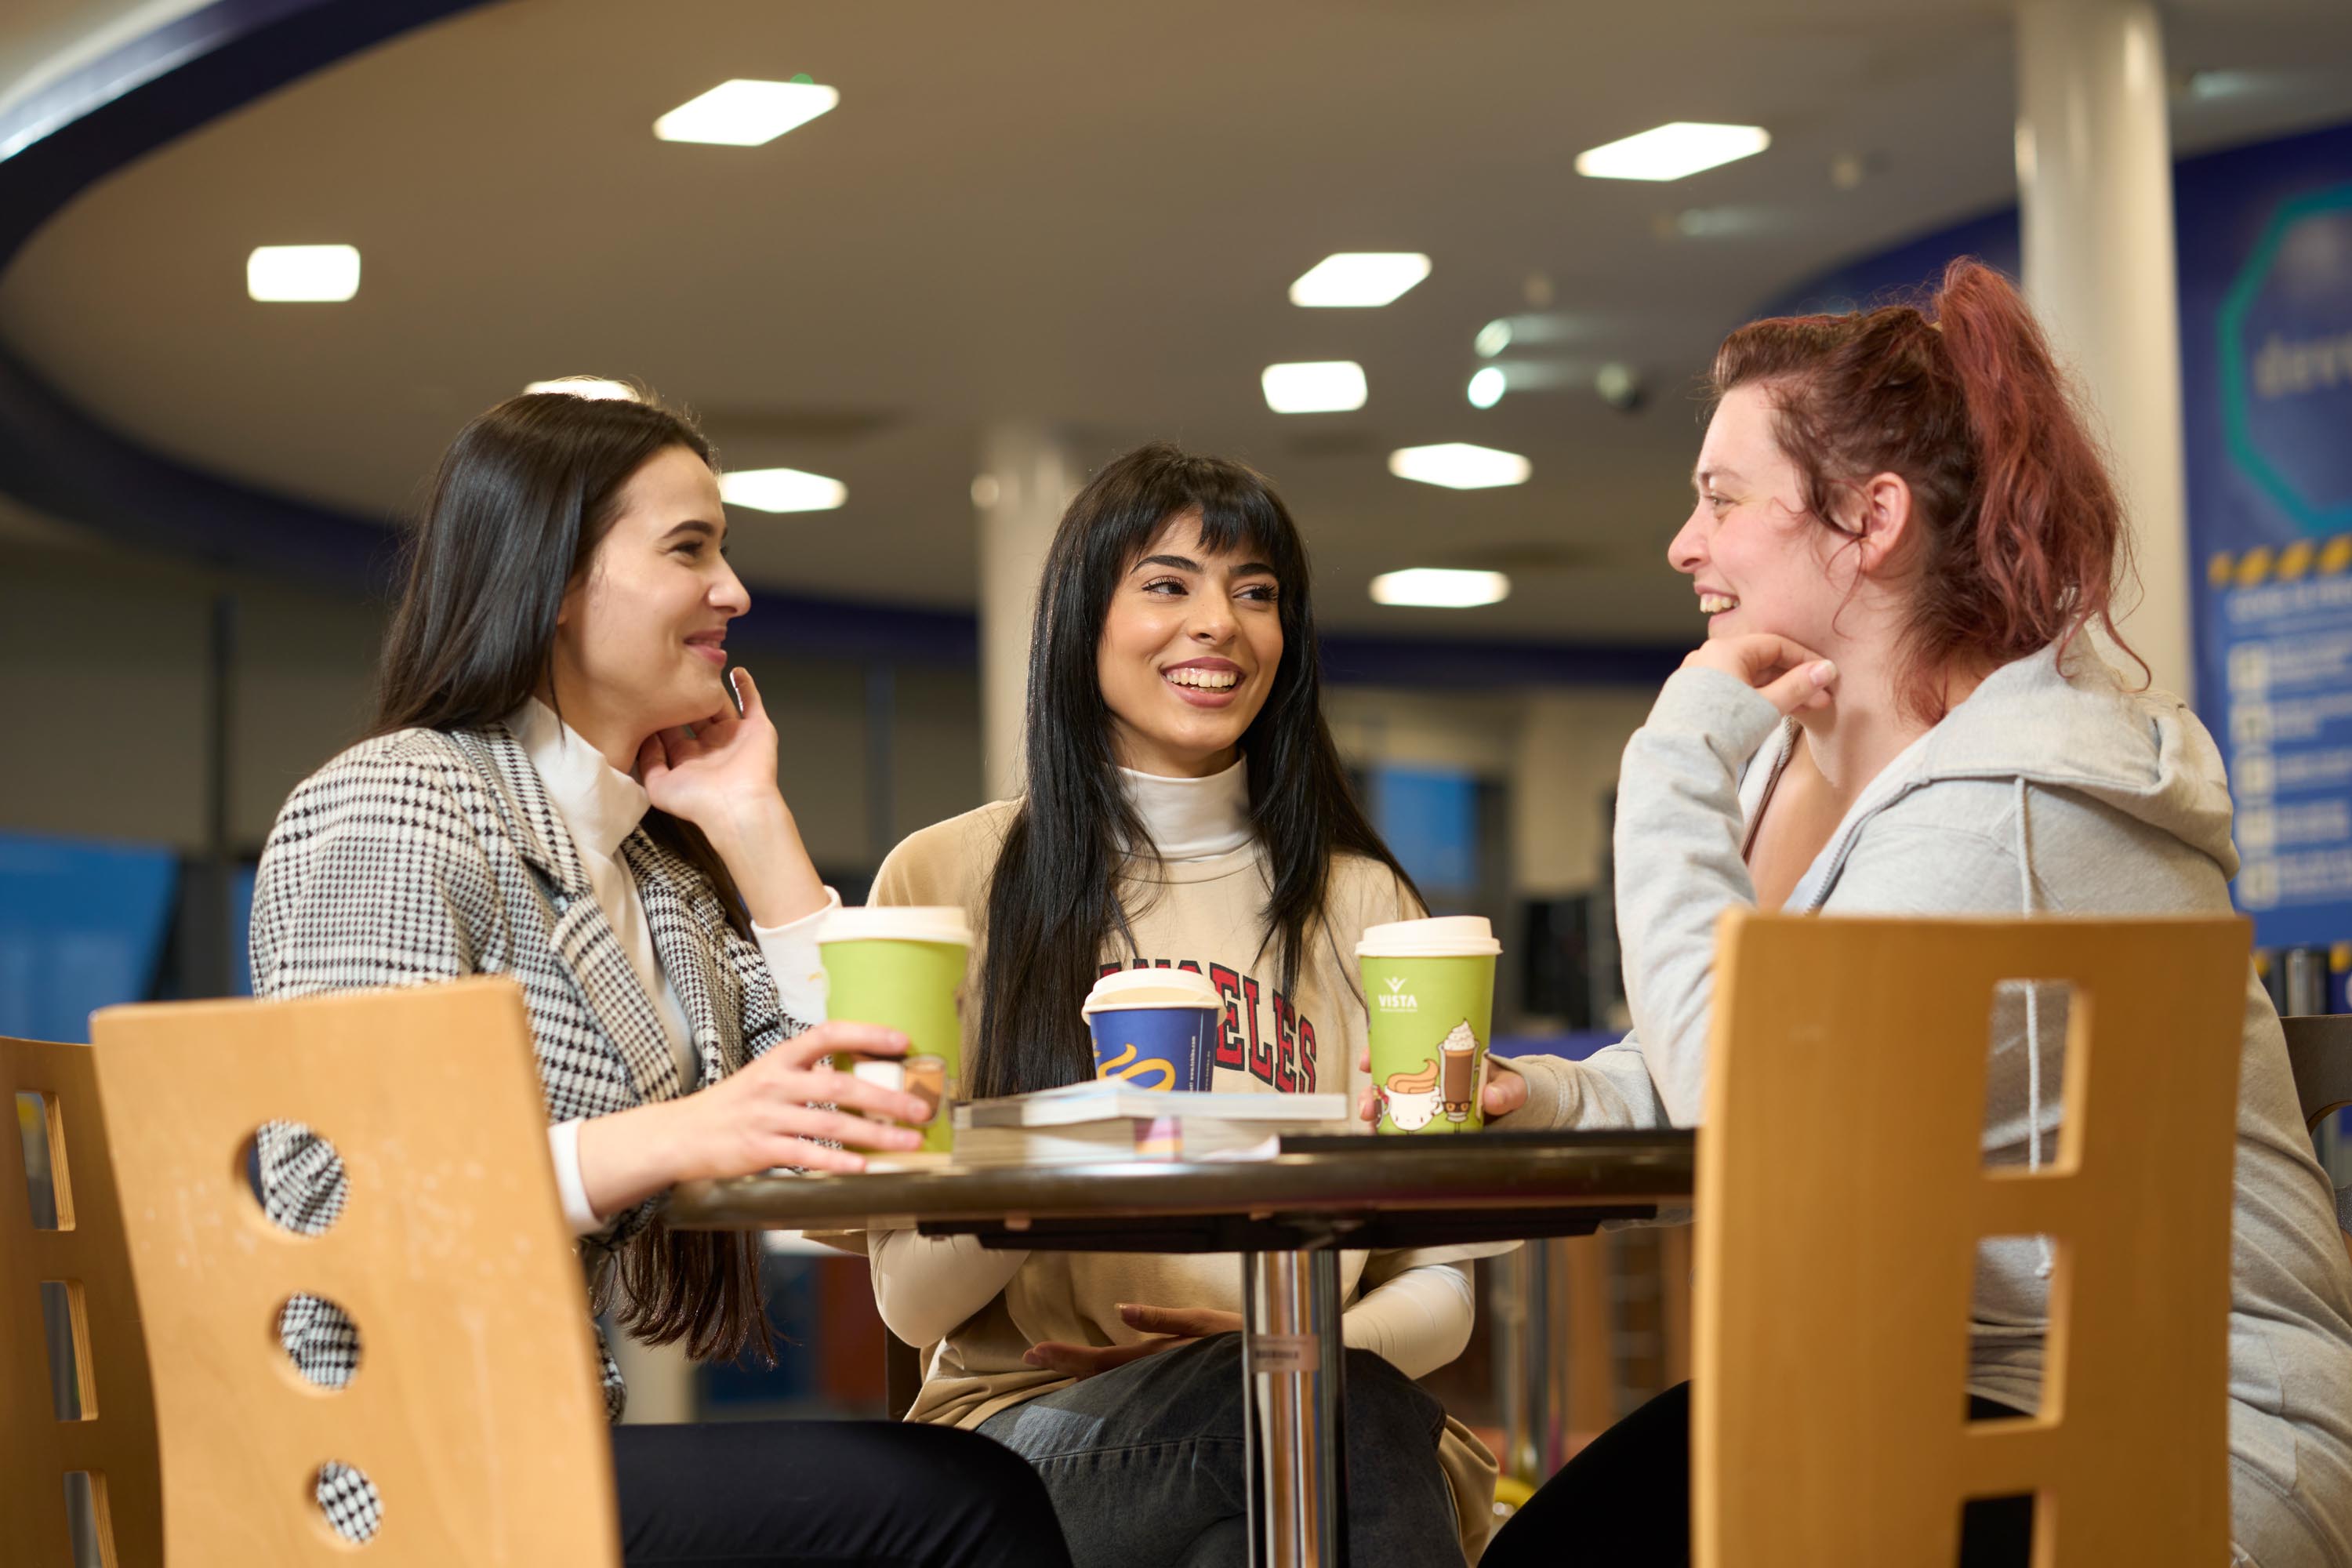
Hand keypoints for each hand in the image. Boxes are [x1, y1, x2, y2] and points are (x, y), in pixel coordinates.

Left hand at [639, 667, 784, 839]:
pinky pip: (752, 701)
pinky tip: (736, 671)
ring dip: (710, 688)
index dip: (660, 712)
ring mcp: (734, 736)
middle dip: (683, 696)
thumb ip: (648, 762)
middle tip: (668, 674)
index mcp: (688, 758)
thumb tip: (646, 735)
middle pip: (694, 713)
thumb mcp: (658, 786)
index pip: (670, 728)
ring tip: (700, 665)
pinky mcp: (756, 729)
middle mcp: (710, 746)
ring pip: (720, 705)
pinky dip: (746, 686)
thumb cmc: (699, 802)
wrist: (736, 806)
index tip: (646, 693)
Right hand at [661, 1021, 934, 1179]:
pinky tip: (862, 1167)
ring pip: (831, 1123)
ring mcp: (767, 1116)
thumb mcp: (767, 1076)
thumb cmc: (733, 1106)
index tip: (903, 1042)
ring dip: (875, 1134)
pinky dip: (836, 1162)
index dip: (866, 1034)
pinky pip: (805, 1155)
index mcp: (780, 1058)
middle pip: (839, 1084)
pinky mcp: (759, 1149)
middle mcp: (775, 1082)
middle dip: (887, 1097)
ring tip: (908, 1142)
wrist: (680, 1134)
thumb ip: (807, 1073)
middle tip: (921, 1107)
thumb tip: (861, 1073)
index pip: (828, 1034)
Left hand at [1022, 1304, 1241, 1379]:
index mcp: (1155, 1355)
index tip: (1033, 1351)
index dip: (1065, 1356)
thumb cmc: (1246, 1340)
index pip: (1100, 1360)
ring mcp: (1166, 1373)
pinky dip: (1114, 1372)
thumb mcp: (1206, 1323)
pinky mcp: (1179, 1371)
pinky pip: (1136, 1376)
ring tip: (1059, 1363)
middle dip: (1066, 1362)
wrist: (1281, 1364)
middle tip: (1031, 1355)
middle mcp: (1155, 1368)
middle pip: (1101, 1370)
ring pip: (1117, 1377)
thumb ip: (1163, 1319)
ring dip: (1086, 1369)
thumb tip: (1121, 1311)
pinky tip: (1106, 1369)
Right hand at [1356, 1045, 1525, 1122]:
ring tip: (1372, 1127)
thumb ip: (1507, 1090)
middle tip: (1367, 1105)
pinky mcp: (1427, 1123)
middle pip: (1388, 1081)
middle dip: (1370, 1092)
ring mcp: (1424, 1102)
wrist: (1510, 1108)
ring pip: (1390, 1105)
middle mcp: (1425, 1079)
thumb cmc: (1505, 1086)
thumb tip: (1492, 1098)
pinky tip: (1382, 1137)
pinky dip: (1388, 1130)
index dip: (1377, 1052)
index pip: (1400, 1048)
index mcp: (1438, 1058)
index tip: (1366, 1062)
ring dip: (1376, 1115)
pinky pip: (1401, 1125)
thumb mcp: (1509, 1083)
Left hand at [1681, 634, 1837, 715]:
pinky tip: (1775, 713)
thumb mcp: (1769, 705)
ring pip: (1747, 678)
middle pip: (1761, 662)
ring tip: (1805, 709)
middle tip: (1821, 698)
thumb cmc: (1725, 729)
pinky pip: (1731, 690)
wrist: (1684, 760)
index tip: (1826, 675)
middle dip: (1794, 680)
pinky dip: (1755, 698)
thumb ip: (1799, 685)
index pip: (1775, 645)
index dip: (1805, 660)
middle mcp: (1708, 656)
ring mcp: (1697, 677)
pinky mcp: (1693, 697)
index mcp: (1725, 650)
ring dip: (1777, 691)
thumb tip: (1826, 669)